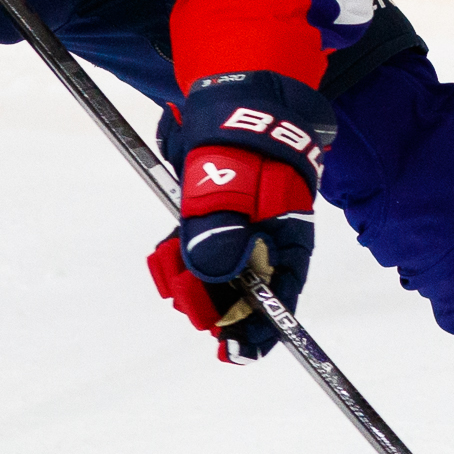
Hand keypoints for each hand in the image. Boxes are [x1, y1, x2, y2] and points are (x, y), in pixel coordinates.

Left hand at [145, 71, 333, 363]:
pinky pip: (199, 258)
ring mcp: (241, 237)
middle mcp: (266, 248)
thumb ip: (220, 231)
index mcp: (285, 244)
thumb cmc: (243, 143)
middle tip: (179, 285)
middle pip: (241, 298)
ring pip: (215, 280)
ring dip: (188, 280)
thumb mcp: (230, 186)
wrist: (234, 102)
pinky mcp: (217, 226)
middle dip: (207, 300)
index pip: (280, 302)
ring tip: (168, 258)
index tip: (233, 351)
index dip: (259, 332)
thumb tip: (213, 276)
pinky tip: (168, 250)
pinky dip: (181, 260)